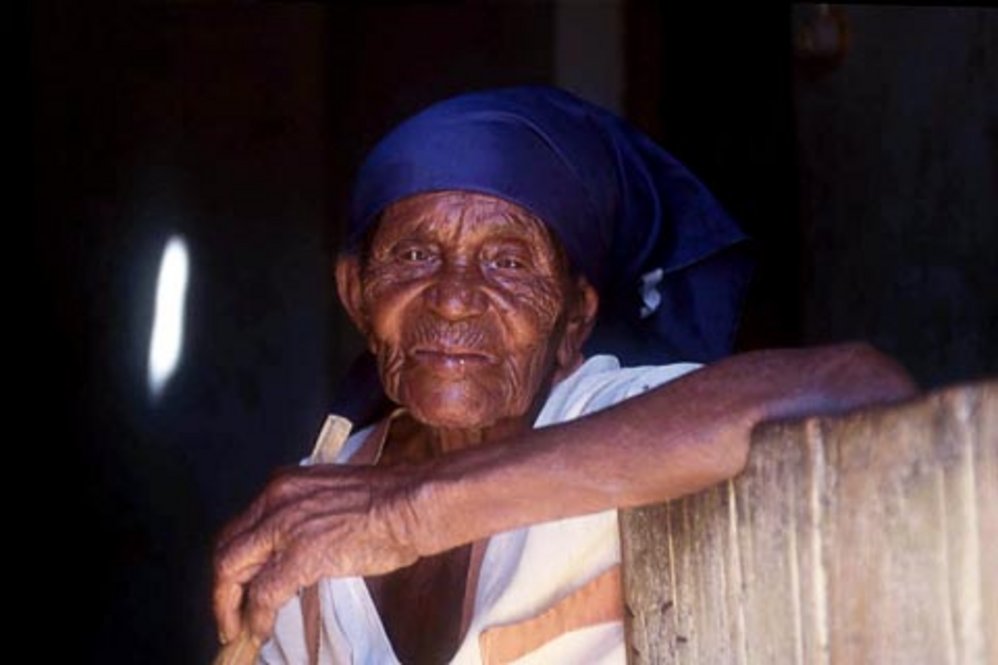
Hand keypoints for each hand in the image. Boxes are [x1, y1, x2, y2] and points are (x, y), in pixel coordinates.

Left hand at [212, 463, 426, 644]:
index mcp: (284, 485)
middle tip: (229, 616)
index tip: (237, 586)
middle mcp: (276, 500)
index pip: (241, 527)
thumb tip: (296, 552)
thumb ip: (306, 518)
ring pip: (232, 570)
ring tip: (238, 630)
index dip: (234, 563)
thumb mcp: (332, 499)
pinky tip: (262, 631)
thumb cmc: (389, 502)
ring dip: (229, 607)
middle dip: (222, 589)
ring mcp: (285, 526)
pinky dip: (257, 617)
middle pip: (227, 549)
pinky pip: (263, 593)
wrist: (411, 504)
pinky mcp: (301, 554)